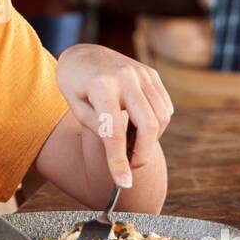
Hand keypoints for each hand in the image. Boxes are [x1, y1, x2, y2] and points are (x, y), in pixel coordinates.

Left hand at [55, 44, 173, 186]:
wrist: (84, 55)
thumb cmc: (75, 86)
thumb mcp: (77, 109)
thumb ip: (99, 130)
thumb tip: (122, 156)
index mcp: (102, 85)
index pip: (114, 132)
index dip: (119, 161)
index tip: (124, 184)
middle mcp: (126, 76)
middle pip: (148, 125)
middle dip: (142, 153)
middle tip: (130, 165)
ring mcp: (142, 73)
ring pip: (162, 117)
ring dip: (151, 139)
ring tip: (131, 144)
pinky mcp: (152, 74)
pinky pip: (164, 106)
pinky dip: (156, 124)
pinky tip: (138, 127)